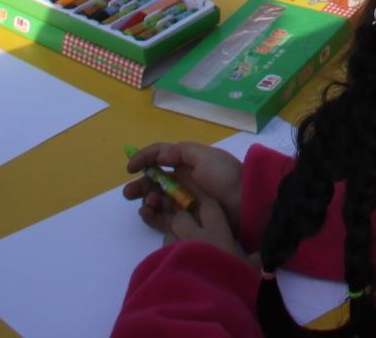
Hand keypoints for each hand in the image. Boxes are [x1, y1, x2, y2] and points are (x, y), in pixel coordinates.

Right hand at [125, 141, 245, 239]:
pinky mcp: (186, 221)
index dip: (144, 159)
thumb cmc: (226, 176)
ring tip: (148, 203)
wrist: (246, 203)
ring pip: (157, 200)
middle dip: (140, 185)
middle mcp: (183, 181)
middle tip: (129, 193)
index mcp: (188, 162)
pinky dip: (152, 216)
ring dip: (146, 200)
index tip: (130, 167)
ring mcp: (184, 202)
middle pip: (154, 181)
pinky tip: (147, 213)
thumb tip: (159, 157)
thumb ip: (180, 153)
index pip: (160, 157)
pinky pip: (163, 219)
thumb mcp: (205, 157)